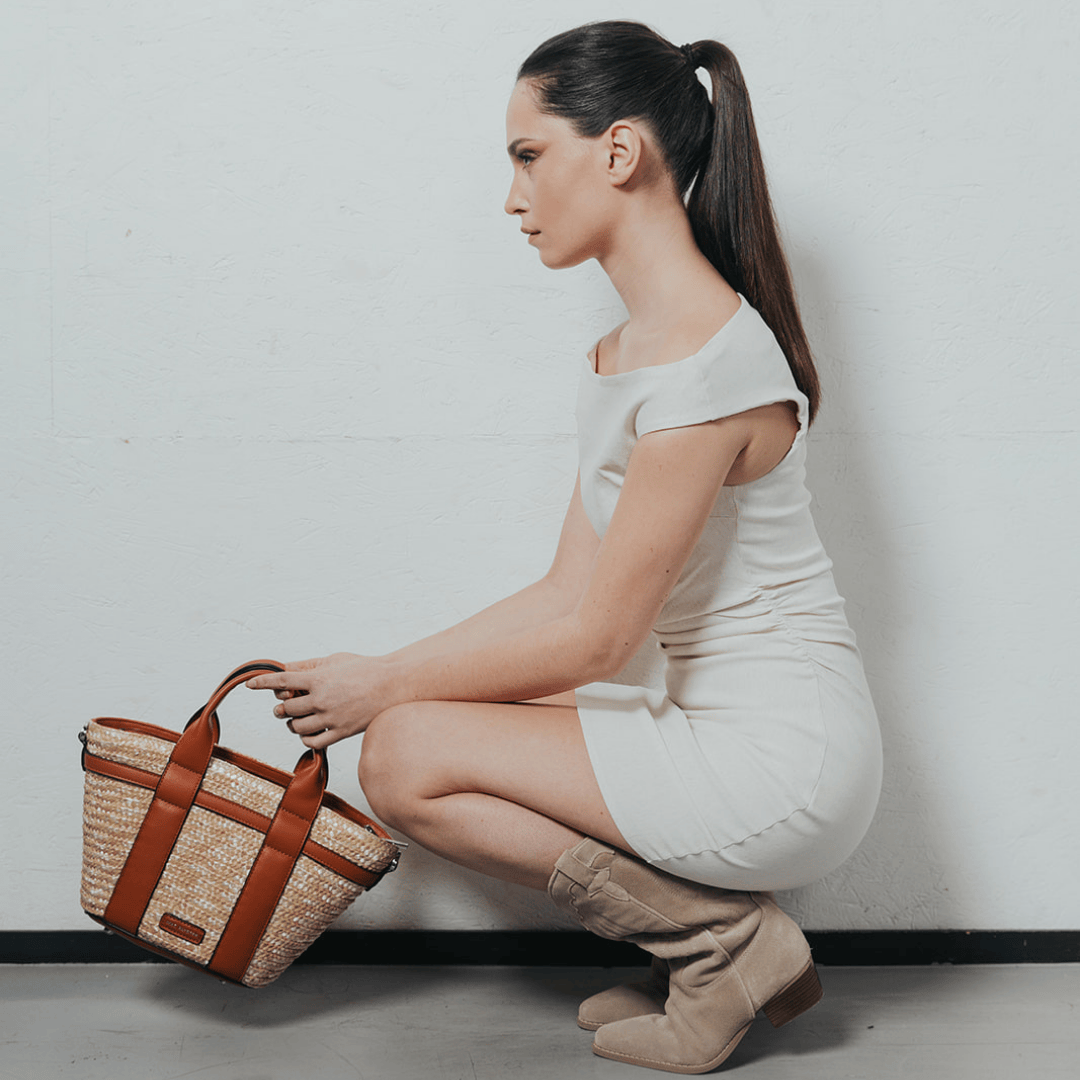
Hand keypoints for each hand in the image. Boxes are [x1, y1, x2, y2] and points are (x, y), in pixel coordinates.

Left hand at [246, 653, 391, 749]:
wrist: (393, 684)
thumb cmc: (366, 669)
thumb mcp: (335, 660)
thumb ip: (309, 666)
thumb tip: (285, 669)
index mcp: (319, 679)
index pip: (282, 681)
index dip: (263, 683)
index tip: (252, 685)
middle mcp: (322, 699)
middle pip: (286, 708)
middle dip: (282, 707)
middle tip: (286, 704)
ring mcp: (331, 718)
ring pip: (296, 727)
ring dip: (292, 723)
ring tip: (298, 718)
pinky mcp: (341, 732)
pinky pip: (313, 742)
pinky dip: (305, 738)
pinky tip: (309, 730)